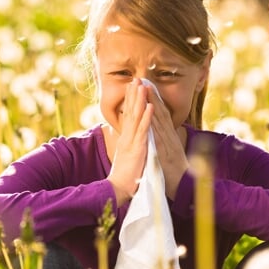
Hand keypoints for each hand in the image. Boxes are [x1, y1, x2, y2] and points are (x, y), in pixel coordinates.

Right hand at [107, 79, 152, 202]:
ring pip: (136, 117)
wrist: (118, 189)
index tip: (133, 87)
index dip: (130, 100)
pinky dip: (147, 117)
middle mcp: (127, 137)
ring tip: (142, 86)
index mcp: (126, 138)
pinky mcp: (137, 148)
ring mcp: (132, 141)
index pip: (128, 115)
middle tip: (136, 79)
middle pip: (130, 112)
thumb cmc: (125, 176)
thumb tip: (129, 139)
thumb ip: (129, 145)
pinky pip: (143, 130)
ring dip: (140, 100)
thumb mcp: (127, 156)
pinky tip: (150, 106)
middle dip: (133, 95)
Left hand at [144, 85, 189, 200]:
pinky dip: (155, 124)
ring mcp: (168, 143)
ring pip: (160, 120)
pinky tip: (150, 114)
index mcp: (169, 136)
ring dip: (153, 104)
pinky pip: (159, 136)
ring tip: (145, 89)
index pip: (160, 114)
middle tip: (144, 80)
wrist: (184, 187)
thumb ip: (165, 141)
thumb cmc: (175, 172)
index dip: (153, 100)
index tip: (146, 86)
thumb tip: (160, 132)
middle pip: (160, 112)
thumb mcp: (169, 152)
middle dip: (152, 96)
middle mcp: (169, 136)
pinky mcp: (166, 152)